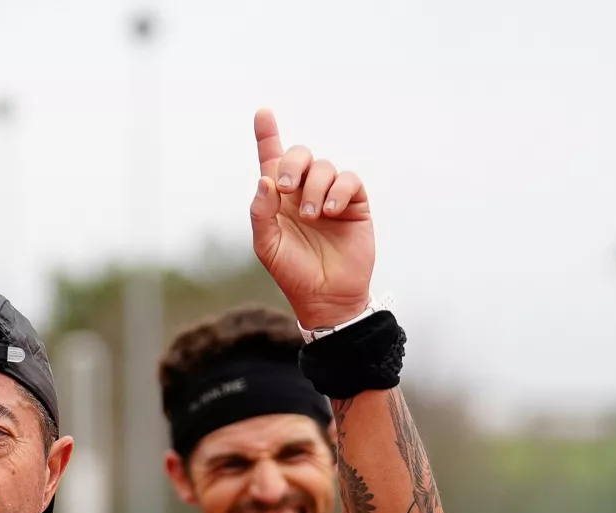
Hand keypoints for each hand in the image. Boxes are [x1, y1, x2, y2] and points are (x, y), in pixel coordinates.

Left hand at [247, 110, 373, 329]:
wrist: (326, 297)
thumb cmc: (293, 273)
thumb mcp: (267, 246)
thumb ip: (261, 213)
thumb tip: (265, 179)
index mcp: (279, 199)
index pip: (272, 159)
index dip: (268, 134)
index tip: (262, 112)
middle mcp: (304, 191)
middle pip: (300, 155)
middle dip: (292, 164)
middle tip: (286, 189)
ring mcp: (330, 195)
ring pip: (324, 166)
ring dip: (315, 188)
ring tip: (313, 217)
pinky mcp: (354, 203)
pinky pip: (348, 180)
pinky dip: (337, 191)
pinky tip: (330, 212)